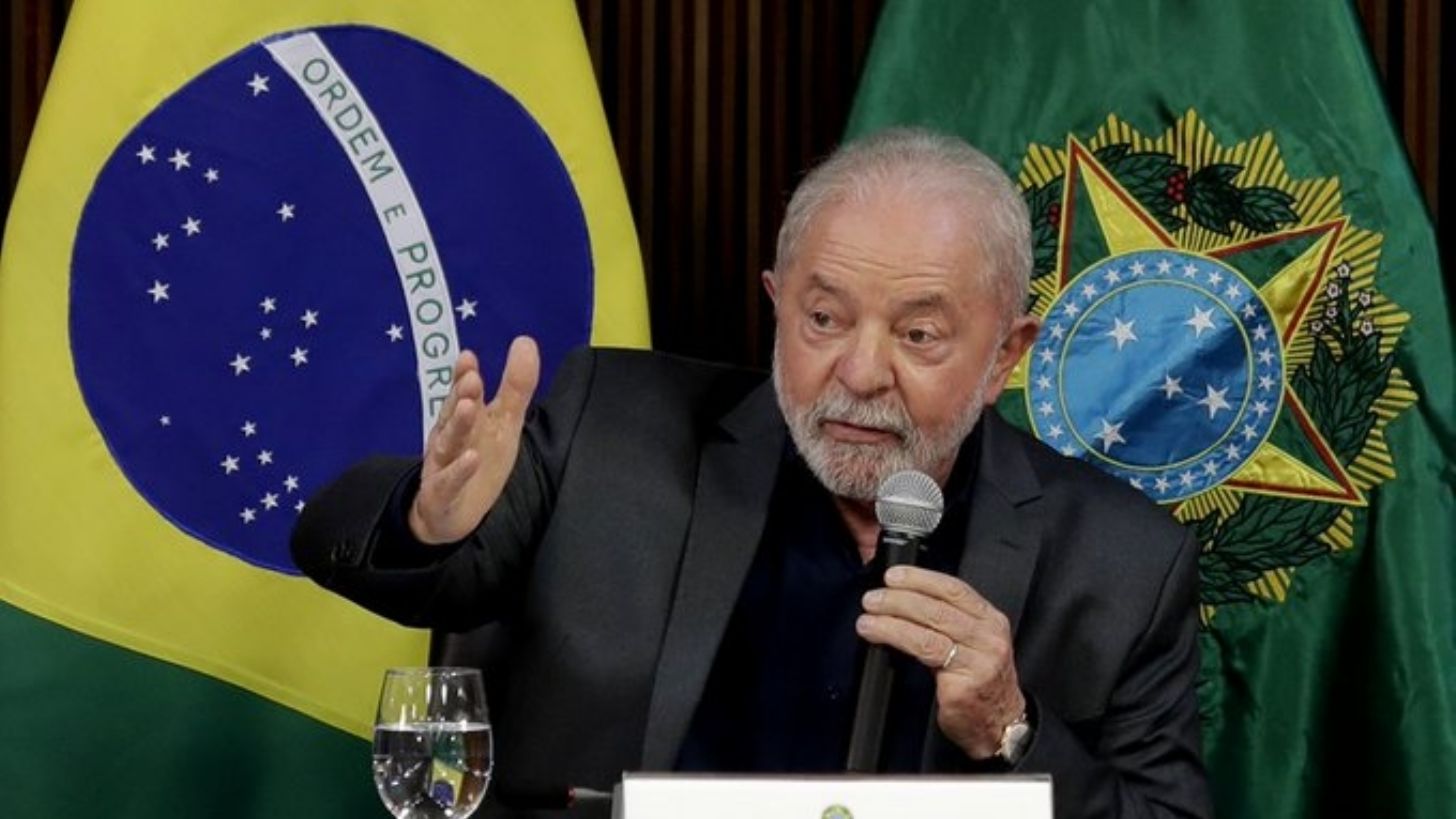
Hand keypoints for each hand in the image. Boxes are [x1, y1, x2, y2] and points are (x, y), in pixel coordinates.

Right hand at [408, 337, 539, 544]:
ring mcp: (443, 466)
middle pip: (454, 414)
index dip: (464, 376)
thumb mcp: (503, 423)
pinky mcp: (442, 496)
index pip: (463, 395)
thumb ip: (515, 385)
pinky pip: (448, 483)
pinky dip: (458, 471)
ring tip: (469, 406)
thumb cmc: (478, 459)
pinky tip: (471, 459)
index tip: (468, 356)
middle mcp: (450, 439)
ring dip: (458, 425)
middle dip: (461, 395)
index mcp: (463, 421)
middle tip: (472, 377)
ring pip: (449, 444)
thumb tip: (525, 340)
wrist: (450, 514)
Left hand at [857, 565, 1025, 759]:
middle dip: (899, 599)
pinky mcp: (963, 685)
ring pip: (928, 631)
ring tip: (868, 619)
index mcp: (991, 621)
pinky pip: (925, 655)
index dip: (921, 579)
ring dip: (891, 621)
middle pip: (938, 608)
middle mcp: (988, 638)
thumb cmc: (981, 683)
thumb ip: (948, 621)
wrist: (999, 726)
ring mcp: (978, 662)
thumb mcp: (974, 644)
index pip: (955, 589)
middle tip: (873, 598)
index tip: (894, 576)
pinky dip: (898, 640)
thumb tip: (903, 599)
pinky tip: (881, 637)